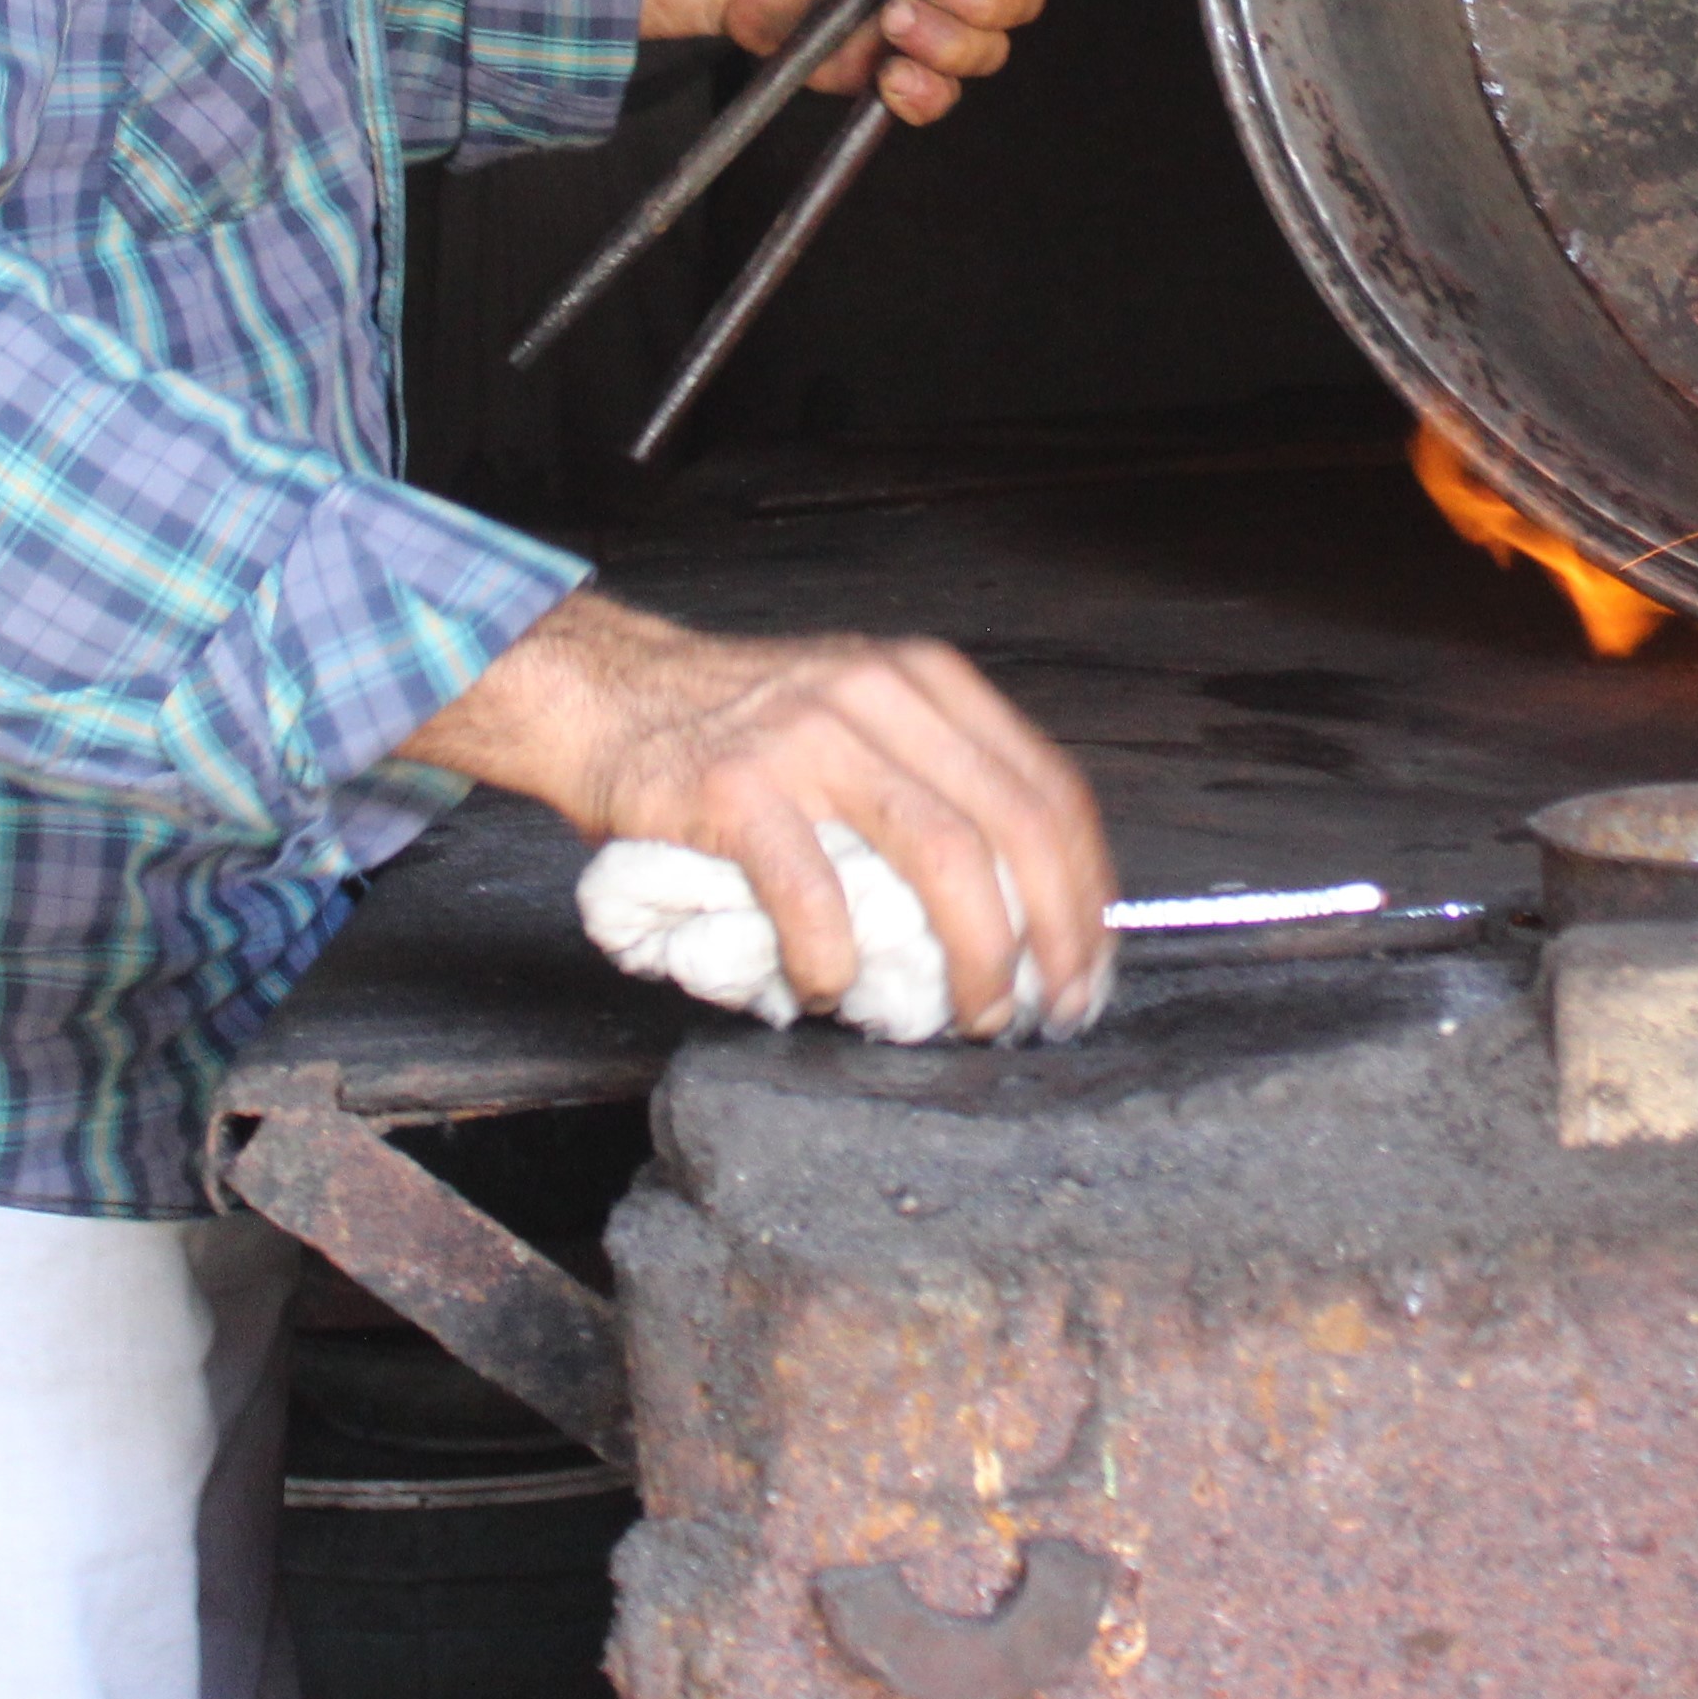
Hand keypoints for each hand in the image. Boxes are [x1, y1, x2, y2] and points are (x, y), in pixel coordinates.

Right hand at [402, 593, 1115, 1036]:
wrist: (609, 693)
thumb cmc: (743, 727)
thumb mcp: (861, 715)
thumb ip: (933, 780)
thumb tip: (1018, 911)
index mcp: (927, 681)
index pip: (1047, 787)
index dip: (1084, 888)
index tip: (1088, 964)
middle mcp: (881, 695)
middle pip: (1011, 827)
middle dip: (1047, 937)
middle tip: (1044, 1012)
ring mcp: (809, 737)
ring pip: (941, 856)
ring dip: (972, 955)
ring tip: (969, 1017)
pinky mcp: (736, 790)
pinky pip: (815, 894)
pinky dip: (837, 959)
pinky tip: (833, 991)